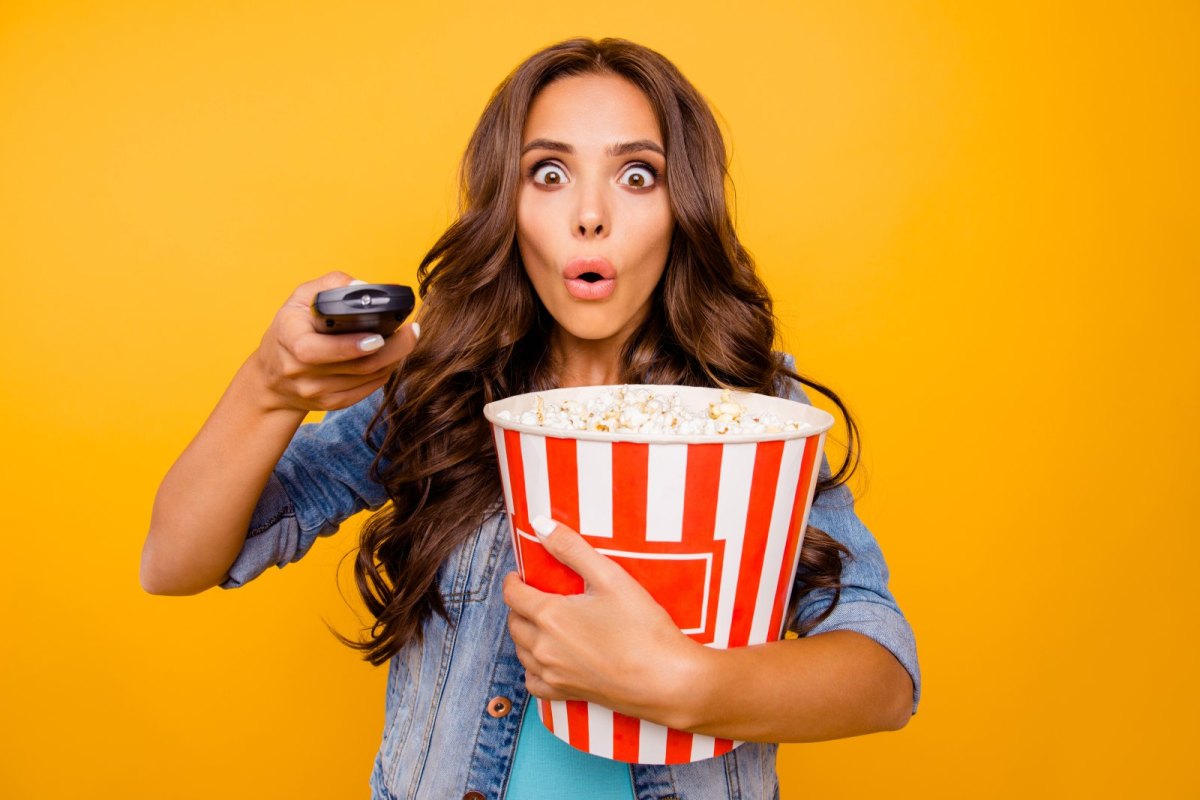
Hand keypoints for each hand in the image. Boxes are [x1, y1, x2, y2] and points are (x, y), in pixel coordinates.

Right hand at [250, 271, 418, 411]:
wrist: (272, 378)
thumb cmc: (290, 329)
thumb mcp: (300, 299)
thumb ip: (331, 285)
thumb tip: (363, 287)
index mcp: (290, 340)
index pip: (320, 350)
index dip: (352, 345)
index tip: (380, 335)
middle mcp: (301, 371)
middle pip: (358, 366)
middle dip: (392, 349)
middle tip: (412, 331)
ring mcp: (316, 392)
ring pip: (368, 378)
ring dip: (393, 359)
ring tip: (404, 339)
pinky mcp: (331, 404)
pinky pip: (367, 390)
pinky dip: (384, 372)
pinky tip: (390, 357)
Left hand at [502, 516, 702, 724]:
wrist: (666, 679)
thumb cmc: (642, 627)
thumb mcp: (610, 577)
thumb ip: (572, 549)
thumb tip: (540, 525)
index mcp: (550, 616)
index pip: (514, 595)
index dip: (513, 581)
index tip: (518, 575)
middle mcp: (544, 648)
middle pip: (514, 623)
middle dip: (518, 606)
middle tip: (531, 595)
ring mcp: (554, 673)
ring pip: (521, 651)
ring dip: (523, 634)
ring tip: (538, 622)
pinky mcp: (567, 693)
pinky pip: (533, 682)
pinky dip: (532, 669)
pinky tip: (546, 660)